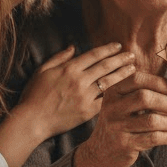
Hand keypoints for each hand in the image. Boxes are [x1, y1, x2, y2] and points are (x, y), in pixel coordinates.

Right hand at [16, 42, 135, 138]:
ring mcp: (84, 96)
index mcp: (69, 68)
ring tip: (133, 69)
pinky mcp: (87, 111)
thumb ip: (59, 58)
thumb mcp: (42, 71)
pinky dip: (115, 94)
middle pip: (105, 66)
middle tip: (132, 55)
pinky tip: (124, 90)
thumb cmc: (34, 95)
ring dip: (122, 74)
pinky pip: (105, 101)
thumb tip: (73, 47)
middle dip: (121, 59)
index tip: (118, 46)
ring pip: (109, 82)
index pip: (94, 55)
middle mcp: (79, 80)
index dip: (108, 49)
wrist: (33, 120)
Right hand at [73, 70, 166, 166]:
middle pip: (145, 98)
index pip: (138, 79)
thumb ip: (141, 92)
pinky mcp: (124, 144)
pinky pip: (153, 138)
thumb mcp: (123, 104)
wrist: (101, 152)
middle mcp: (112, 107)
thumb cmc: (121, 124)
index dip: (160, 82)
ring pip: (152, 120)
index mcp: (113, 92)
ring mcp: (117, 127)